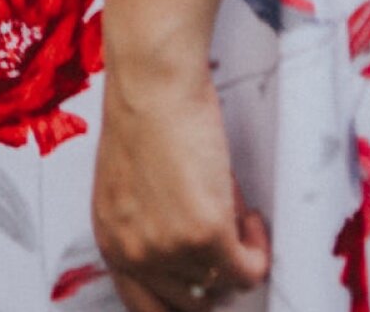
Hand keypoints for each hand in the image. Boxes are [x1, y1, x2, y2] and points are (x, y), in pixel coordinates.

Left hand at [94, 58, 267, 309]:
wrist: (152, 79)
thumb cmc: (143, 114)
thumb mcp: (129, 187)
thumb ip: (150, 230)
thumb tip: (195, 261)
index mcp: (111, 240)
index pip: (145, 308)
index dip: (179, 307)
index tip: (205, 294)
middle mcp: (135, 253)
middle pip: (191, 305)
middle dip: (215, 277)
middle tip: (227, 242)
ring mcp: (170, 248)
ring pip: (224, 286)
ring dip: (237, 255)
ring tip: (233, 211)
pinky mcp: (206, 235)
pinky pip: (249, 270)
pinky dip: (258, 247)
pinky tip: (249, 214)